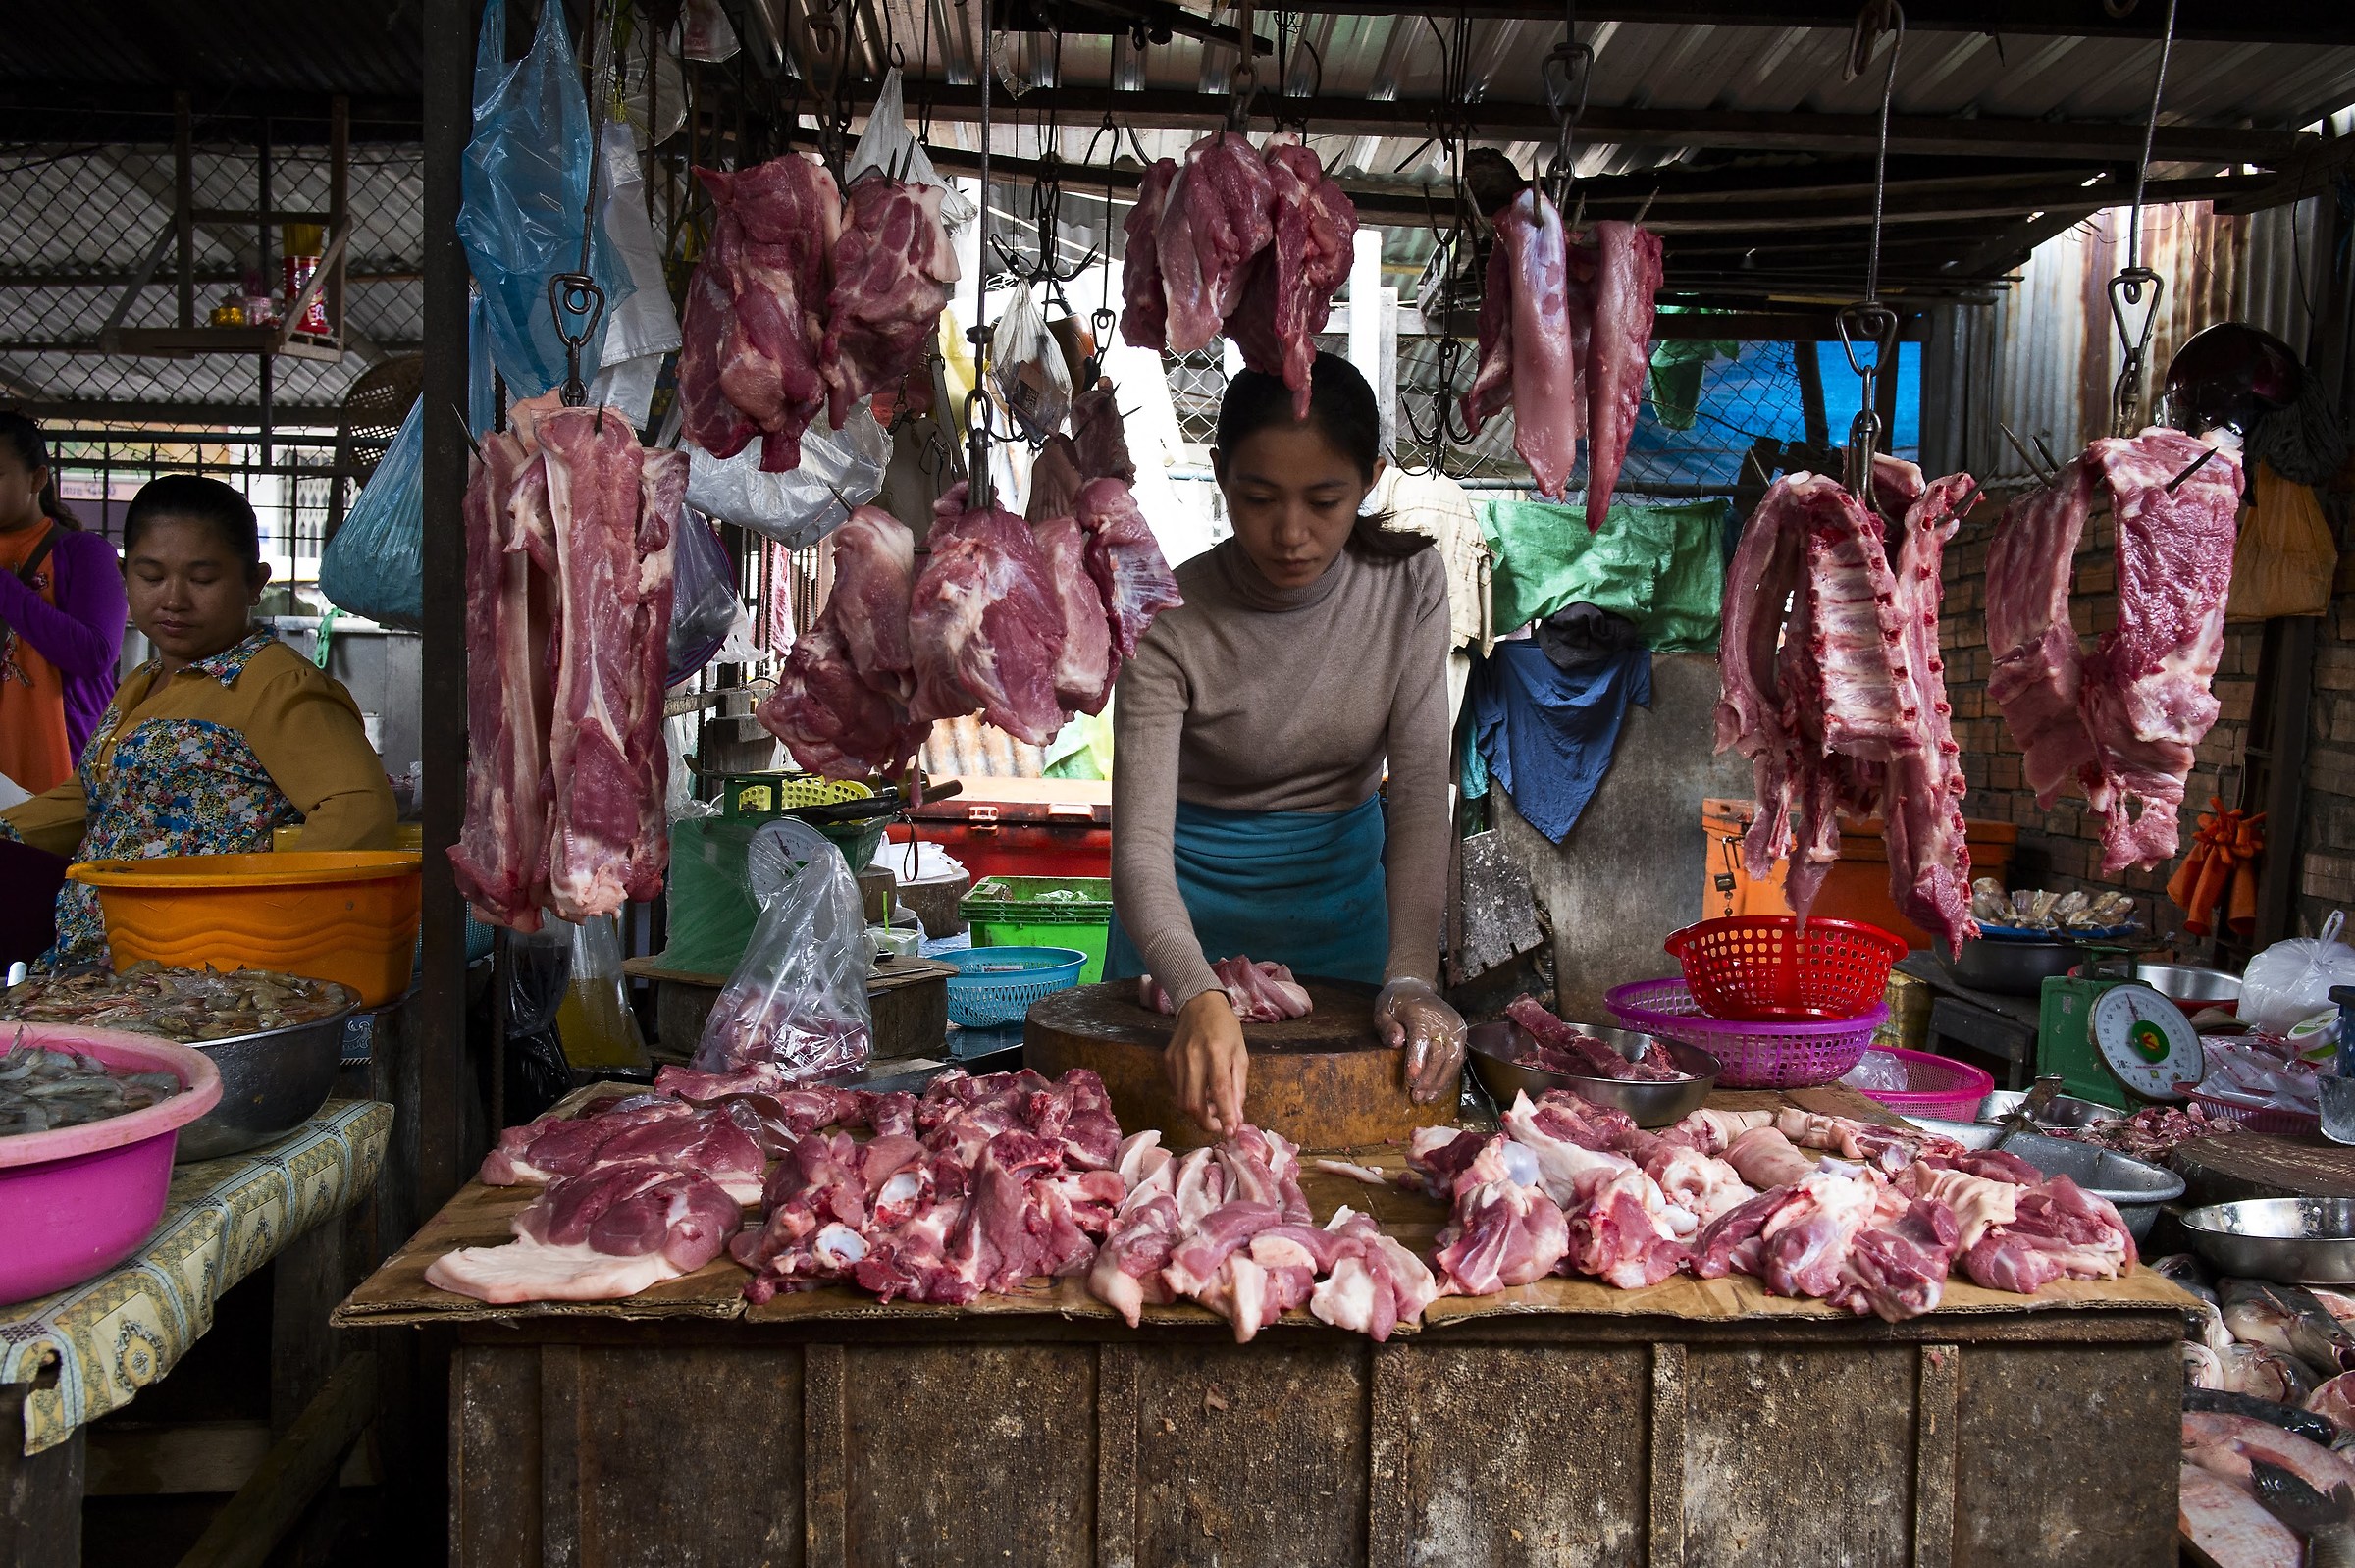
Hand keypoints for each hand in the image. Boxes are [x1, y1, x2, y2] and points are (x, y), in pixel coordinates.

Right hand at [1165, 988, 1247, 1135]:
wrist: (1199, 1005)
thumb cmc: (1226, 1029)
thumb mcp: (1241, 1054)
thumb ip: (1238, 1086)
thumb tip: (1237, 1116)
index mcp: (1217, 1051)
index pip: (1220, 1089)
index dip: (1225, 1115)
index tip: (1231, 1132)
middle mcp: (1193, 1056)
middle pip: (1193, 1103)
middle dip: (1206, 1122)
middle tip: (1219, 1125)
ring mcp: (1176, 1059)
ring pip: (1182, 1101)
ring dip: (1197, 1113)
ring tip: (1211, 1107)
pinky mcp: (1167, 1061)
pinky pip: (1177, 1090)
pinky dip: (1189, 1098)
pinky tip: (1200, 1091)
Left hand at [1373, 977, 1466, 1105]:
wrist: (1416, 988)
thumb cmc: (1395, 1002)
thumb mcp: (1382, 1010)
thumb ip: (1387, 1026)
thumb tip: (1397, 1042)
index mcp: (1422, 1014)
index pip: (1422, 1039)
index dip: (1417, 1060)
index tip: (1411, 1079)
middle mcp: (1443, 1021)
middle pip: (1439, 1054)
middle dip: (1428, 1078)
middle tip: (1416, 1096)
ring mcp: (1455, 1028)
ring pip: (1453, 1060)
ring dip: (1440, 1082)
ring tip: (1428, 1098)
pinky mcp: (1461, 1034)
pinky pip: (1458, 1058)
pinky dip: (1448, 1076)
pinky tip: (1438, 1089)